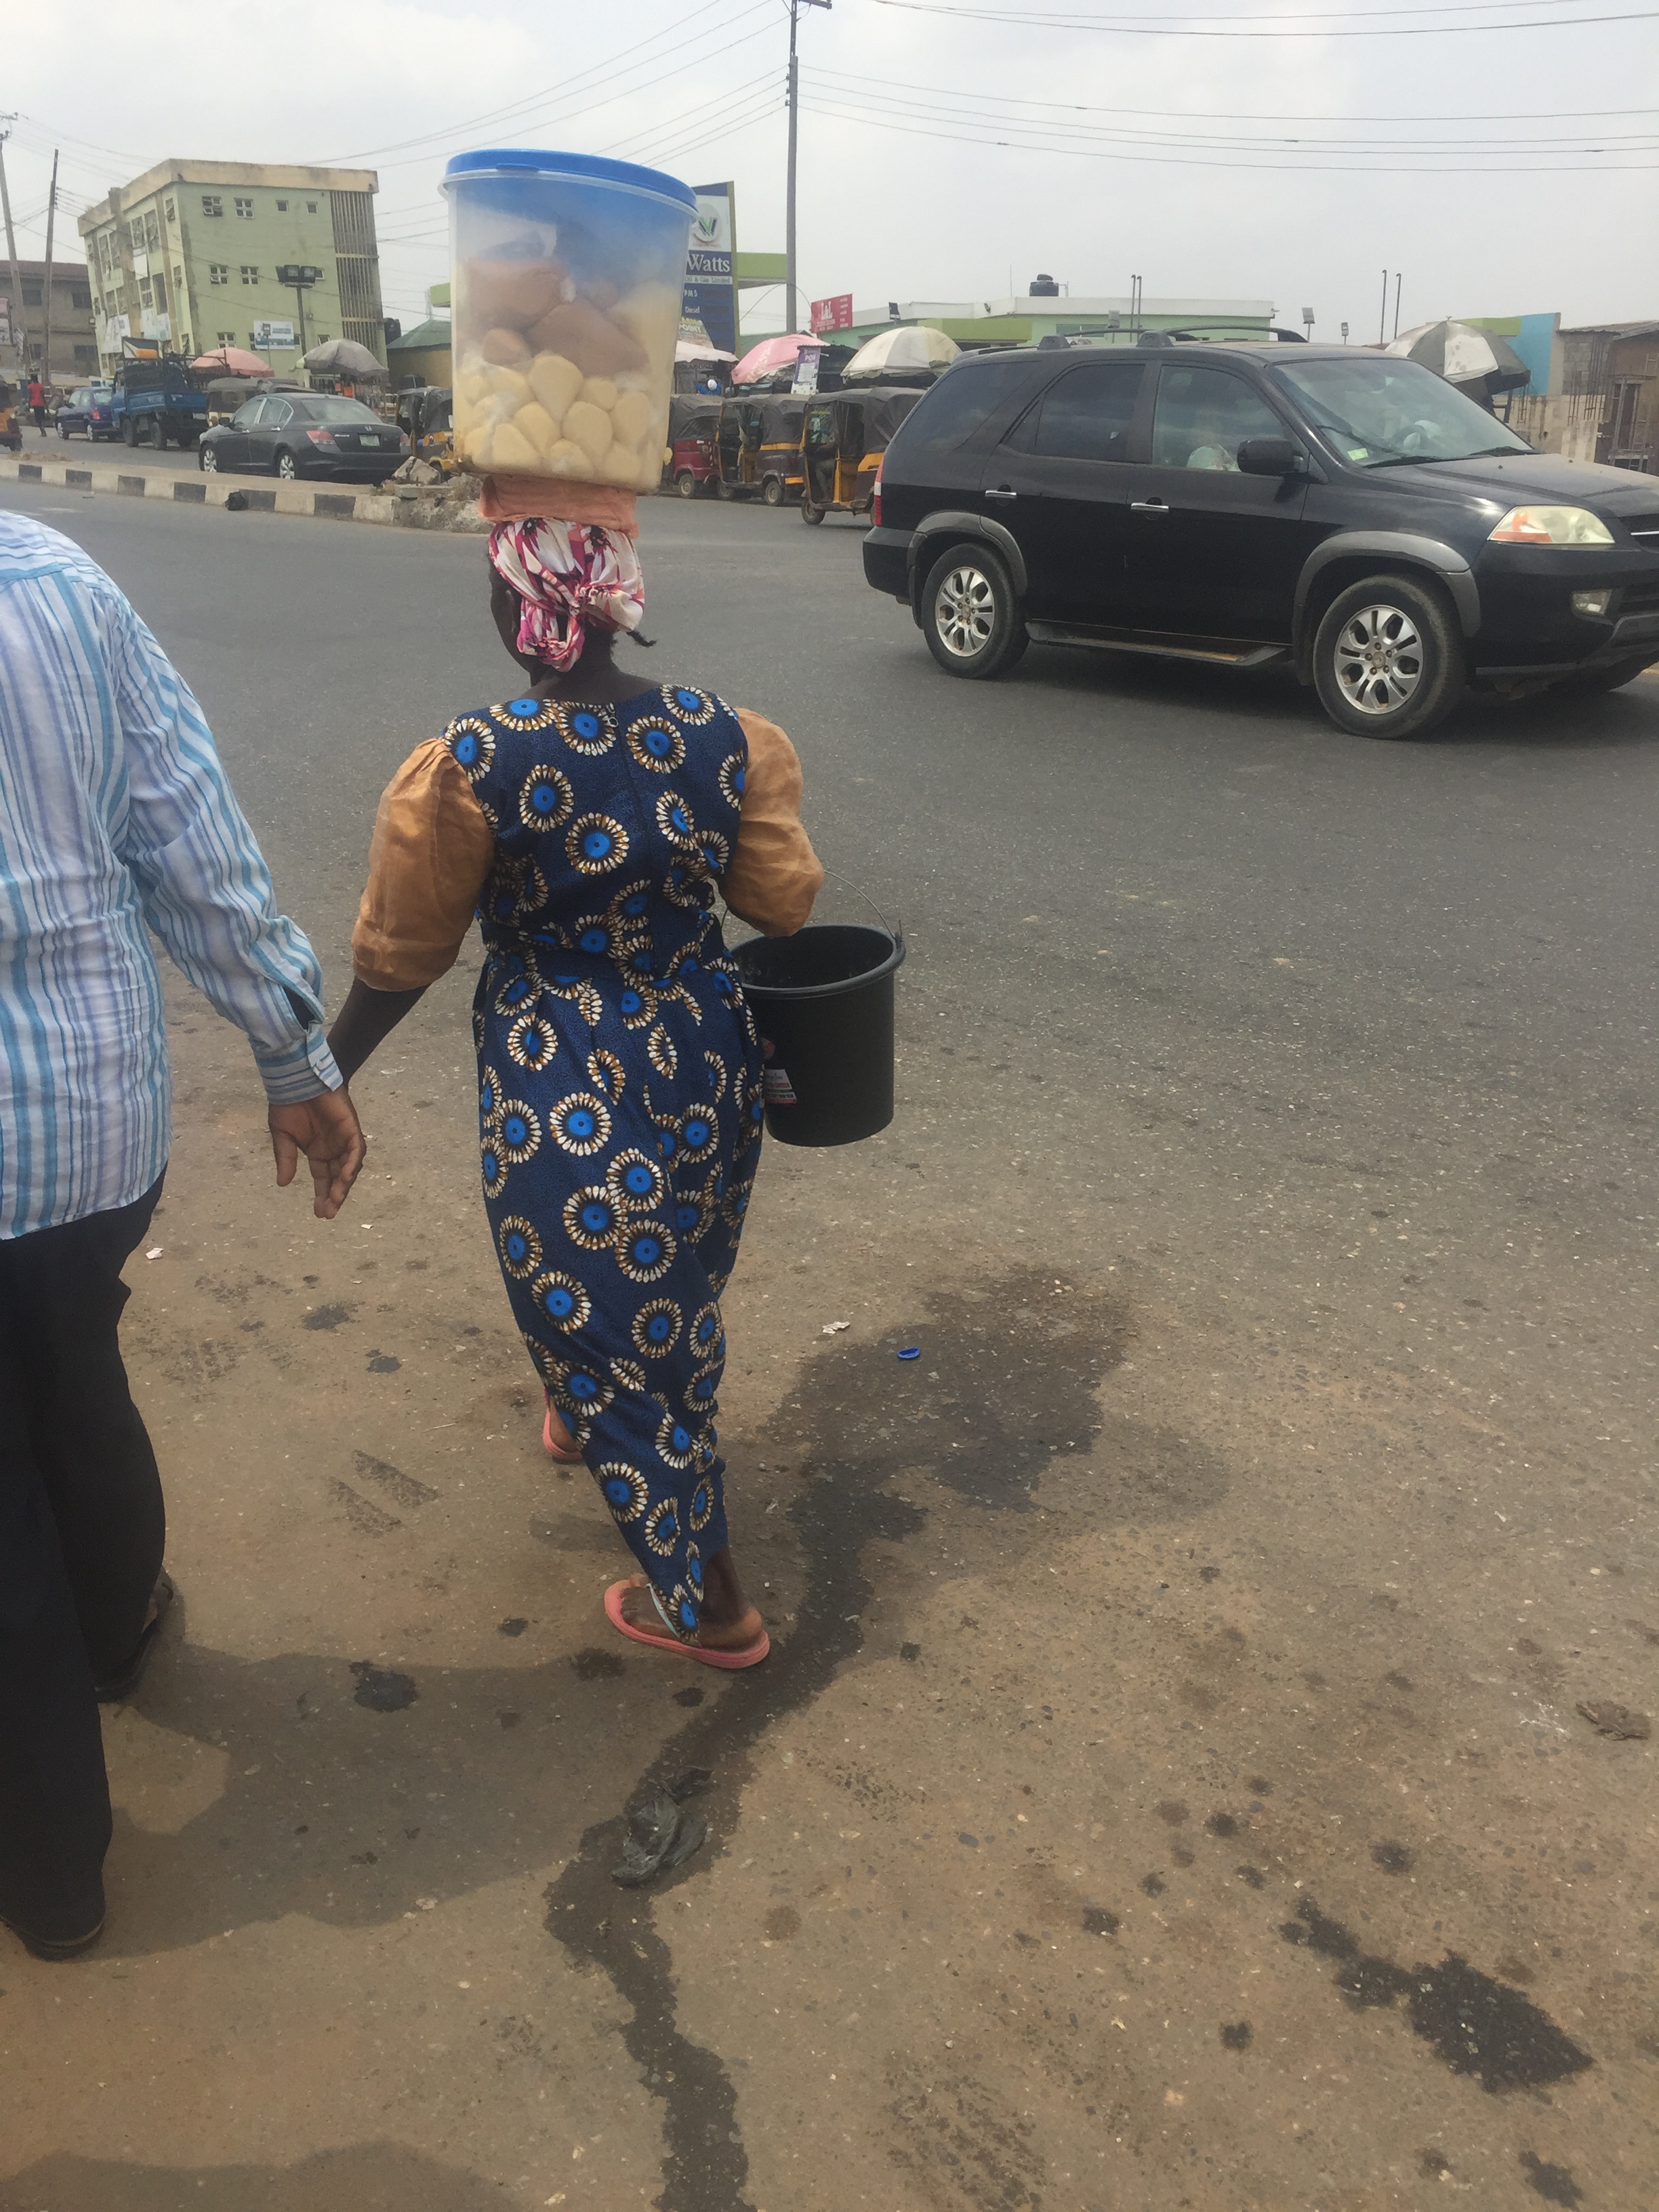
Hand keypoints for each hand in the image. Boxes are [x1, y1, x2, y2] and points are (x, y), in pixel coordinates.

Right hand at [269, 1088, 366, 1218]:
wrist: (297, 1080)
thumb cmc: (288, 1105)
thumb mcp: (282, 1137)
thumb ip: (285, 1159)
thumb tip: (283, 1184)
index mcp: (317, 1152)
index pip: (323, 1179)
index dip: (322, 1195)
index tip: (320, 1214)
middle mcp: (332, 1149)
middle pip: (337, 1177)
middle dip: (334, 1195)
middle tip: (328, 1213)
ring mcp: (343, 1139)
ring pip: (349, 1166)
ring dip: (344, 1184)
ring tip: (336, 1200)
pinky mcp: (351, 1128)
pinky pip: (357, 1149)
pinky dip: (352, 1164)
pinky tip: (345, 1178)